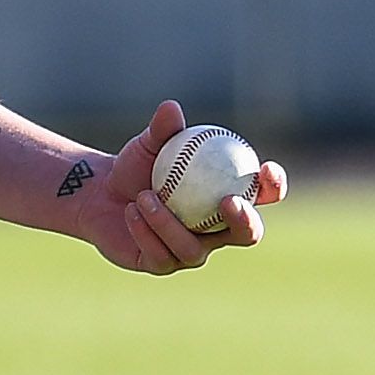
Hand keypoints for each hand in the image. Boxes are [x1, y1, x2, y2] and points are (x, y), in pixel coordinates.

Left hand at [68, 100, 286, 276]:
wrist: (100, 194)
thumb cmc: (135, 166)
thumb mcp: (148, 144)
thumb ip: (163, 130)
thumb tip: (171, 109)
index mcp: (228, 198)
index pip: (263, 196)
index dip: (274, 186)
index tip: (266, 169)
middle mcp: (217, 231)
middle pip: (247, 235)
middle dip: (246, 221)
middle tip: (230, 200)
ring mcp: (192, 251)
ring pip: (194, 249)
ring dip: (170, 223)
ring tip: (145, 197)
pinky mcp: (163, 265)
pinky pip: (162, 256)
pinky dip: (146, 231)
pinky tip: (131, 211)